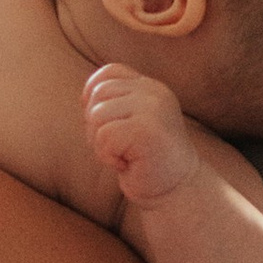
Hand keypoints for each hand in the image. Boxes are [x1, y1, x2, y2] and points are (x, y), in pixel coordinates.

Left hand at [83, 63, 196, 207]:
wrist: (177, 190)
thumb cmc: (147, 161)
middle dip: (95, 125)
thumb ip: (116, 104)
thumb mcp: (131, 123)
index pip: (110, 72)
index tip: (101, 122)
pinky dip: (107, 156)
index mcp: (151, 88)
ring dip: (101, 143)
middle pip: (98, 94)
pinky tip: (127, 164)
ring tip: (124, 155)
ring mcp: (153, 108)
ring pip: (97, 115)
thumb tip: (85, 96)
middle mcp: (154, 92)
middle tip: (117, 147)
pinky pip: (104, 136)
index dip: (93, 93)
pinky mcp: (146, 128)